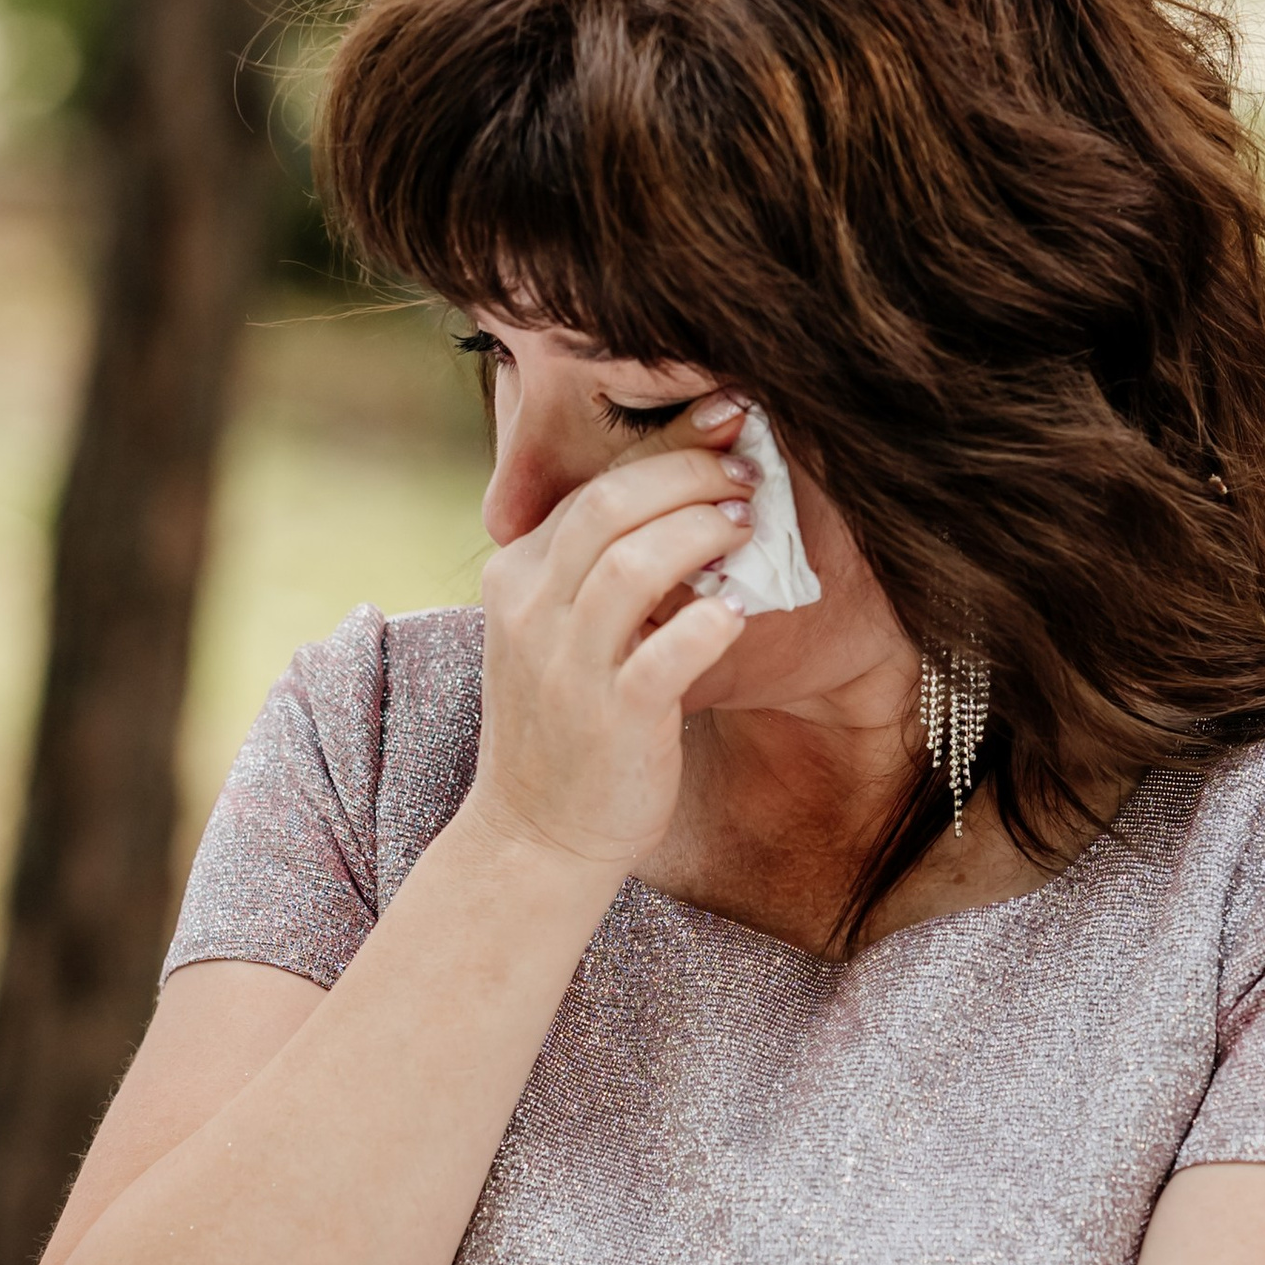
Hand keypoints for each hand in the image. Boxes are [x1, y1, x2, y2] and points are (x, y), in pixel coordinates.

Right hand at [466, 428, 757, 871]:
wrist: (536, 836)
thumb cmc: (565, 730)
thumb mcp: (555, 636)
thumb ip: (594, 573)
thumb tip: (681, 504)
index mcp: (516, 578)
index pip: (592, 488)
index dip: (667, 449)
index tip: (726, 428)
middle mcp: (531, 611)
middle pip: (611, 505)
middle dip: (690, 474)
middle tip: (746, 476)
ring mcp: (567, 666)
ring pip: (632, 563)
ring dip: (702, 533)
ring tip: (748, 528)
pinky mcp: (612, 718)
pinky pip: (665, 653)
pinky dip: (709, 623)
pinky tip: (738, 613)